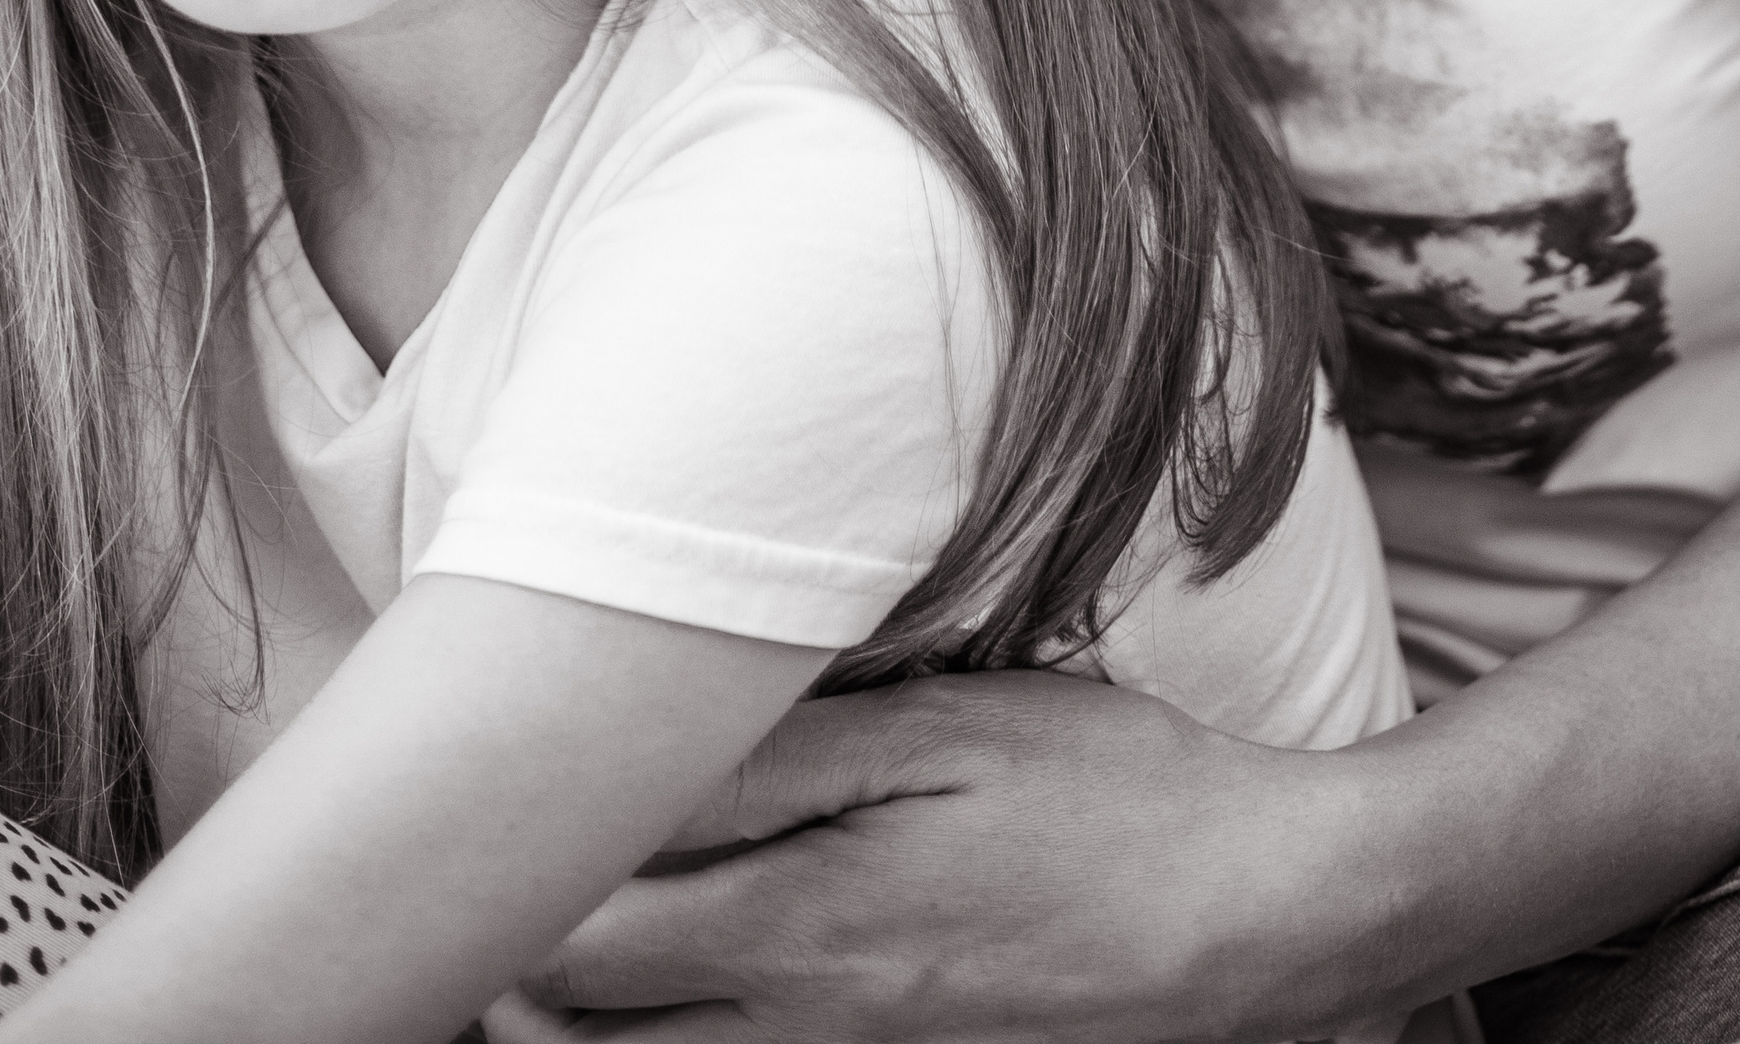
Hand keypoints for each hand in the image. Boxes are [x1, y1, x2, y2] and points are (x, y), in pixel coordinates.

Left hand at [520, 670, 1403, 1043]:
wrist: (1250, 919)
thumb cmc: (1107, 797)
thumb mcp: (950, 726)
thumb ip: (783, 750)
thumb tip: (640, 750)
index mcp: (805, 920)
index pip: (575, 940)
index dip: (506, 883)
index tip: (489, 808)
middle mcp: (804, 1027)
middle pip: (582, 1033)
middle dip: (514, 963)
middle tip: (505, 870)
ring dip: (582, 1018)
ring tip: (571, 940)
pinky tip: (676, 995)